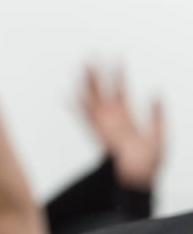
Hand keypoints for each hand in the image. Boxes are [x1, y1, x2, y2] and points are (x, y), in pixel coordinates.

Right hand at [80, 64, 163, 189]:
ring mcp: (104, 125)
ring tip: (83, 67)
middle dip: (97, 74)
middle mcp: (112, 118)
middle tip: (92, 56)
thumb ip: (158, 113)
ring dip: (87, 84)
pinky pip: (87, 118)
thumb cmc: (150, 161)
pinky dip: (78, 107)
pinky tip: (71, 95)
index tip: (117, 57)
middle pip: (102, 91)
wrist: (139, 177)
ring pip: (93, 99)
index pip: (121, 90)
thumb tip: (156, 92)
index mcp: (126, 117)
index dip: (119, 74)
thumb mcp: (161, 133)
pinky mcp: (99, 134)